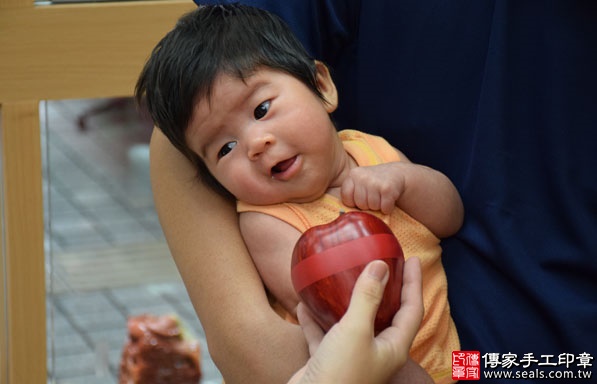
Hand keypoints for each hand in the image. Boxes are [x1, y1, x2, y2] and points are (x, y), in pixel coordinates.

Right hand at [288, 257, 423, 383]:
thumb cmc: (340, 373)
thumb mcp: (355, 330)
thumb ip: (368, 297)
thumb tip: (381, 265)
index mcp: (392, 348)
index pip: (412, 310)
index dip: (413, 283)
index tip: (412, 260)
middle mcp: (375, 352)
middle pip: (386, 315)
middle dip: (385, 289)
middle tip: (382, 264)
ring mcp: (352, 358)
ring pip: (353, 324)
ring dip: (346, 303)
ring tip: (343, 279)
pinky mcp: (328, 361)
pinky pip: (324, 335)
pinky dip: (316, 320)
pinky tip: (304, 305)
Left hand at [341, 163, 406, 214]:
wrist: (397, 174)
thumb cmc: (374, 183)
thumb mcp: (360, 182)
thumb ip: (351, 193)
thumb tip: (343, 214)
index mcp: (353, 174)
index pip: (346, 197)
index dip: (354, 201)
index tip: (361, 197)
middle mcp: (363, 177)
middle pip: (360, 204)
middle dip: (367, 204)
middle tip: (374, 196)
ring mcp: (375, 182)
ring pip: (372, 207)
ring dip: (378, 206)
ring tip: (381, 196)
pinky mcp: (388, 189)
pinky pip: (384, 208)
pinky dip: (387, 208)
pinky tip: (388, 198)